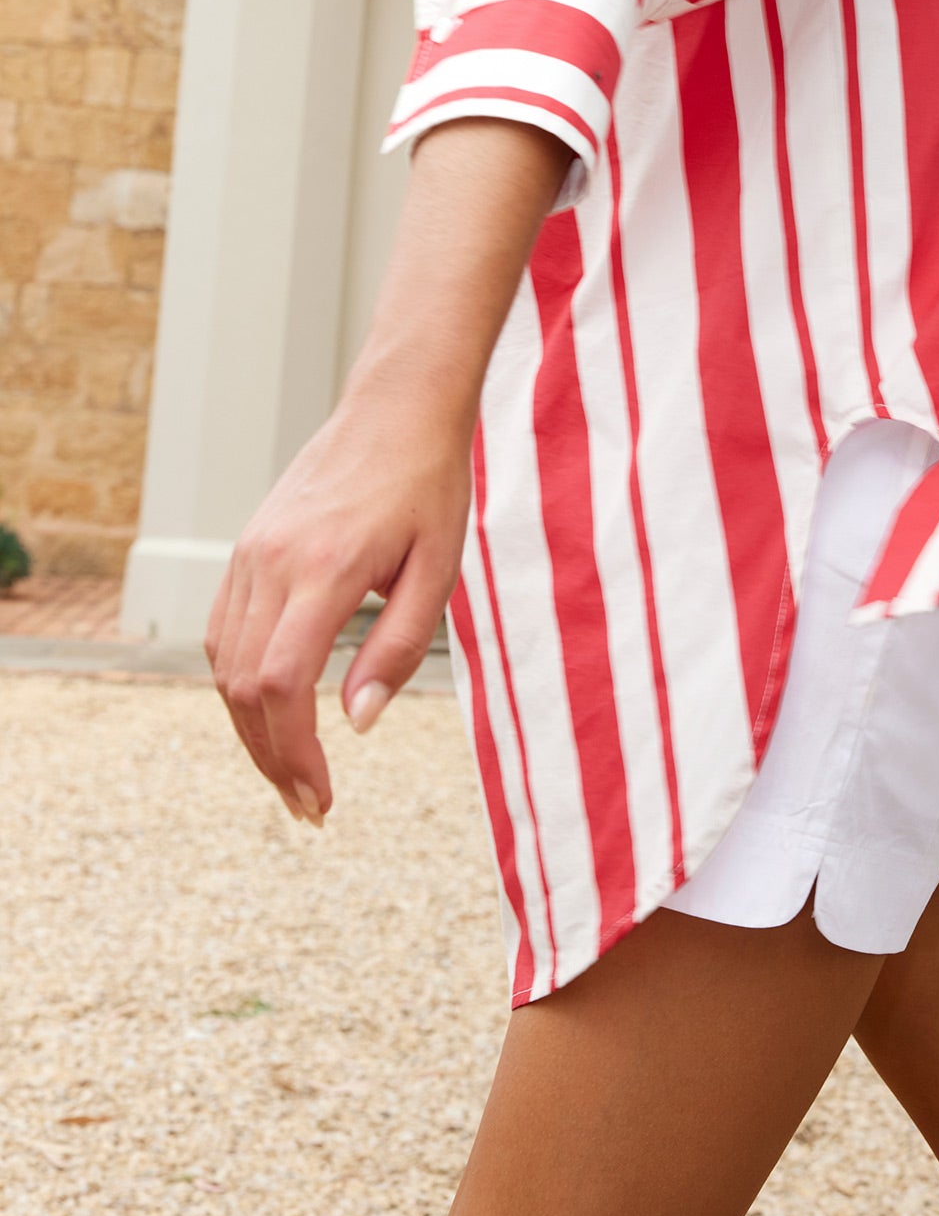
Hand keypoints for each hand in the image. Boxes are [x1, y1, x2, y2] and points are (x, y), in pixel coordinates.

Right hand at [205, 376, 470, 822]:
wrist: (396, 408)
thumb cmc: (429, 485)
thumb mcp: (438, 569)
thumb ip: (399, 648)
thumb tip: (355, 725)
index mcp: (323, 569)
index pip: (280, 685)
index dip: (293, 754)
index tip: (322, 798)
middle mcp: (272, 562)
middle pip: (242, 687)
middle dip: (271, 758)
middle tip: (310, 807)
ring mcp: (251, 553)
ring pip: (223, 663)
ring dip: (251, 728)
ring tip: (292, 772)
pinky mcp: (247, 548)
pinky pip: (223, 630)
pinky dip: (238, 681)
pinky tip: (271, 711)